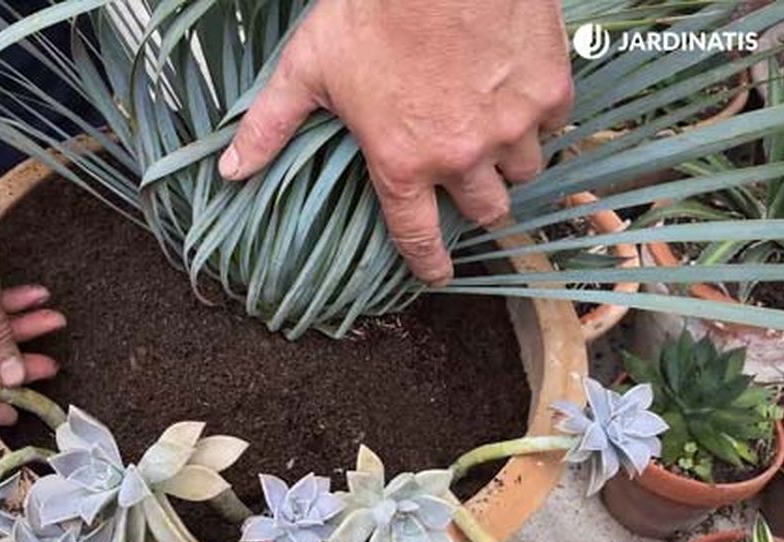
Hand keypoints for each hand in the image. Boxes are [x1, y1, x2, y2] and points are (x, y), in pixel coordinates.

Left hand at [218, 0, 572, 284]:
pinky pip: (553, 123)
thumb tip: (230, 170)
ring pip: (523, 170)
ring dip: (507, 161)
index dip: (428, 263)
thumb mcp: (308, 67)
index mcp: (402, 160)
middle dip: (477, 205)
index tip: (436, 273)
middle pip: (487, 210)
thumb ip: (271, 124)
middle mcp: (462, 155)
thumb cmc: (370, 7)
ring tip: (491, 135)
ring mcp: (512, 124)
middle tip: (467, 187)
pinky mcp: (549, 89)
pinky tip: (515, 93)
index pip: (419, 237)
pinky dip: (537, 115)